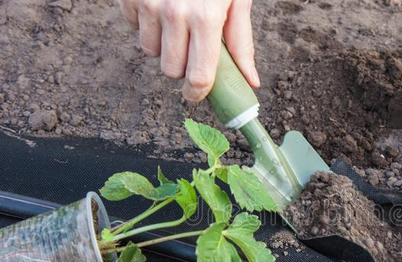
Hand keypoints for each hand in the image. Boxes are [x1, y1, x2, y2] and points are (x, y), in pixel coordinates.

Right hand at [118, 0, 259, 101]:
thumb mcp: (237, 0)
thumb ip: (241, 43)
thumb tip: (250, 81)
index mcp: (206, 19)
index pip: (198, 77)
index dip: (197, 93)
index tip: (197, 95)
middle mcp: (174, 14)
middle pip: (170, 70)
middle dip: (182, 67)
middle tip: (192, 50)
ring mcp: (148, 4)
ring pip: (150, 51)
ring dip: (163, 45)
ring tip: (177, 24)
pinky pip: (133, 27)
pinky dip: (146, 23)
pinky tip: (160, 6)